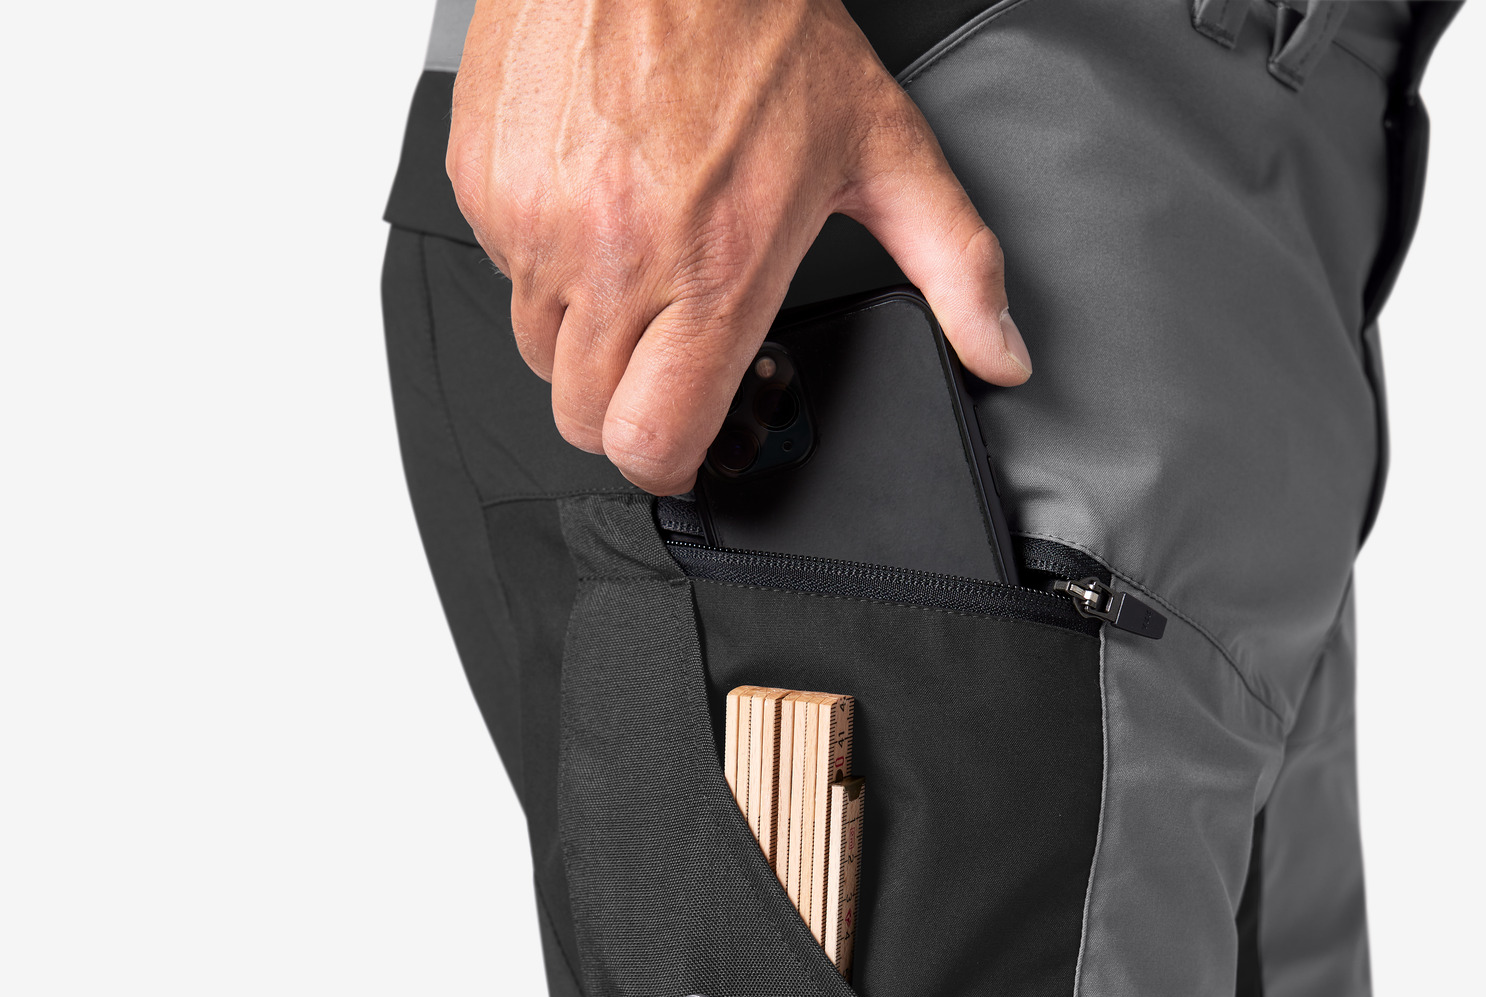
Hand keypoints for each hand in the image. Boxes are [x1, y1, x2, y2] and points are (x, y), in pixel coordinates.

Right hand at [447, 0, 1031, 493]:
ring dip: (582, 335)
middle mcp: (615, 256)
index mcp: (713, 269)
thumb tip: (1001, 352)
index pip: (651, 443)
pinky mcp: (484, 182)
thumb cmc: (759, 22)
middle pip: (585, 419)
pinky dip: (540, 259)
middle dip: (626, 409)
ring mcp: (535, 221)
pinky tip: (591, 203)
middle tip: (667, 356)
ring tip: (635, 260)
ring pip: (538, 353)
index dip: (669, 463)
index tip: (688, 444)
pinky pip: (500, 271)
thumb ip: (954, 266)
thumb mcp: (883, 147)